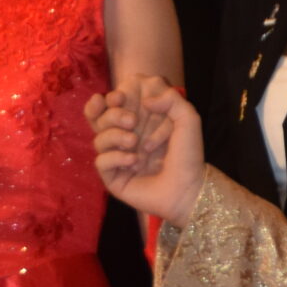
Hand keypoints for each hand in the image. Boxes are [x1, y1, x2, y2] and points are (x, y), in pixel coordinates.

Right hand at [86, 79, 204, 224]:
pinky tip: (134, 161)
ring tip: (134, 142)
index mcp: (138, 122)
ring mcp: (118, 158)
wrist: (188, 189)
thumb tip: (145, 100)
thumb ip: (171, 99)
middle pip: (99, 119)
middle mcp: (124, 138)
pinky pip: (101, 162)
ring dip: (114, 136)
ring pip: (98, 140)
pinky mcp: (113, 177)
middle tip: (132, 121)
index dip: (109, 99)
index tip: (120, 97)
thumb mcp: (187, 119)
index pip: (111, 105)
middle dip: (112, 115)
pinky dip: (115, 158)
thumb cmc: (188, 156)